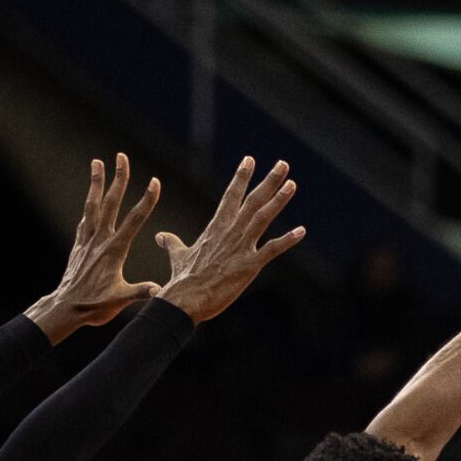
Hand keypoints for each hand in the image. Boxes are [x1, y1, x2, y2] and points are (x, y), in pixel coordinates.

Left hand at [29, 154, 162, 338]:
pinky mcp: (79, 246)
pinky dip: (89, 206)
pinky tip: (91, 200)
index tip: (155, 182)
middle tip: (122, 156)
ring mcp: (87, 241)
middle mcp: (100, 240)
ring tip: (97, 162)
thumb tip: (161, 290)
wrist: (66, 308)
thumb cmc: (94, 306)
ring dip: (97, 182)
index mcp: (114, 250)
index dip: (147, 200)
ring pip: (93, 205)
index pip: (134, 220)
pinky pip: (85, 220)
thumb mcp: (120, 300)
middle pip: (111, 202)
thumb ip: (141, 292)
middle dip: (119, 178)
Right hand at [156, 156, 304, 322]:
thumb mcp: (177, 256)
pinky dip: (287, 240)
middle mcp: (230, 232)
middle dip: (268, 181)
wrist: (185, 300)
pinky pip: (272, 250)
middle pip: (252, 201)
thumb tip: (160, 236)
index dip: (241, 177)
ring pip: (263, 218)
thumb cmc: (182, 281)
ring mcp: (240, 248)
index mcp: (215, 228)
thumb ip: (171, 243)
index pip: (231, 196)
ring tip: (292, 184)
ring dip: (279, 200)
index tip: (250, 159)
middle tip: (283, 164)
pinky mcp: (249, 266)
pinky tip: (301, 231)